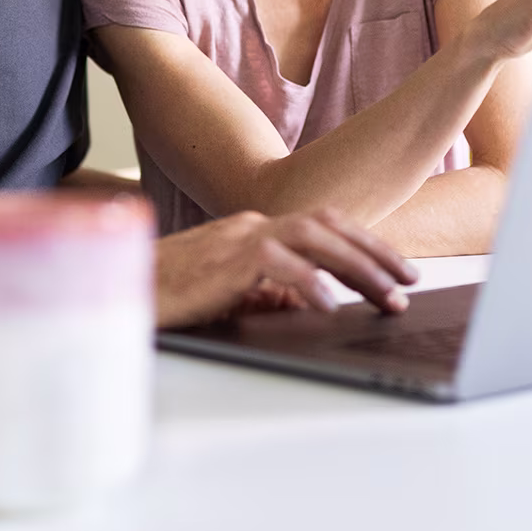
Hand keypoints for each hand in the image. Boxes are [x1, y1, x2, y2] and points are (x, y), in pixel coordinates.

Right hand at [155, 208, 418, 327]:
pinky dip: (308, 283)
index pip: (323, 226)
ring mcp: (239, 237)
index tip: (398, 271)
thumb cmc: (169, 295)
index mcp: (256, 229)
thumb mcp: (231, 293)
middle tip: (410, 283)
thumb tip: (310, 301)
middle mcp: (253, 224)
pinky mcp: (225, 259)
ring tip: (386, 295)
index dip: (365, 245)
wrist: (122, 289)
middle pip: (328, 227)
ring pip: (313, 238)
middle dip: (375, 254)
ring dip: (356, 266)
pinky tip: (330, 306)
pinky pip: (277, 265)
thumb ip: (269, 291)